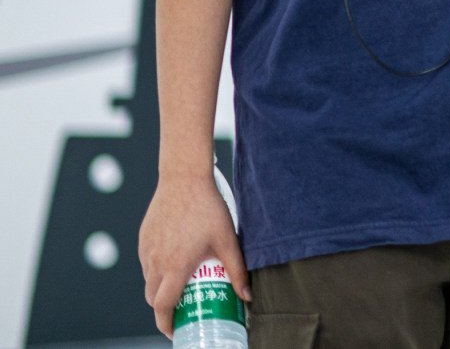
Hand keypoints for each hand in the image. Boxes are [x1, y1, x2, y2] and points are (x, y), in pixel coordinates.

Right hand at [141, 173, 249, 337]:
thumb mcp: (227, 241)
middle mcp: (155, 262)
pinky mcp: (143, 239)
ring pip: (148, 281)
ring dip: (159, 290)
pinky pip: (146, 263)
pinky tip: (173, 263)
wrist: (184, 179)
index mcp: (174, 267)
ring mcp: (146, 250)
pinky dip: (156, 272)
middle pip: (153, 298)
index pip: (162, 306)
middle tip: (182, 310)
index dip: (166, 323)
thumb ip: (237, 271)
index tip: (175, 330)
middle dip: (164, 309)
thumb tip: (247, 297)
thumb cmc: (208, 209)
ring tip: (180, 287)